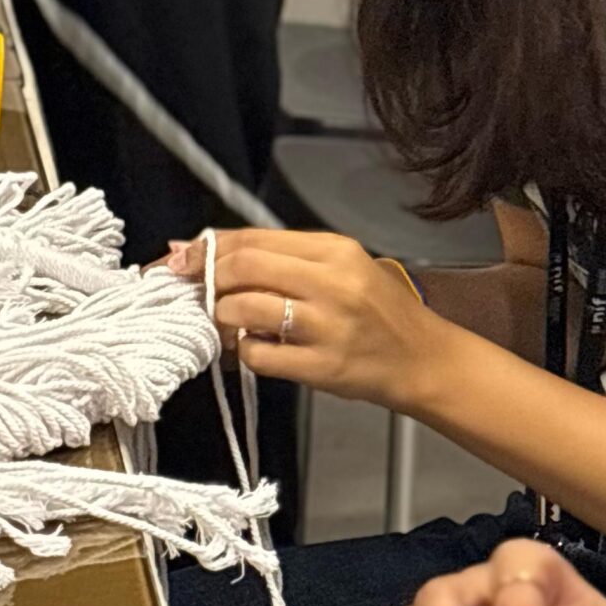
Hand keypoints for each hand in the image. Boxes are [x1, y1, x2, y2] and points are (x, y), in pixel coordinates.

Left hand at [165, 228, 434, 409]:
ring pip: (243, 310)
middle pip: (243, 268)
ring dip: (223, 318)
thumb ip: (280, 258)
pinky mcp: (323, 367)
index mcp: (336, 251)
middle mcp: (333, 283)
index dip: (208, 248)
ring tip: (232, 325)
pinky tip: (258, 350)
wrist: (423, 359)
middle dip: (208, 280)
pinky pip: (259, 356)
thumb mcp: (340, 269)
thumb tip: (202, 248)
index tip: (182, 259)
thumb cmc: (379, 314)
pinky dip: (245, 353)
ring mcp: (327, 326)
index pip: (254, 238)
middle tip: (201, 294)